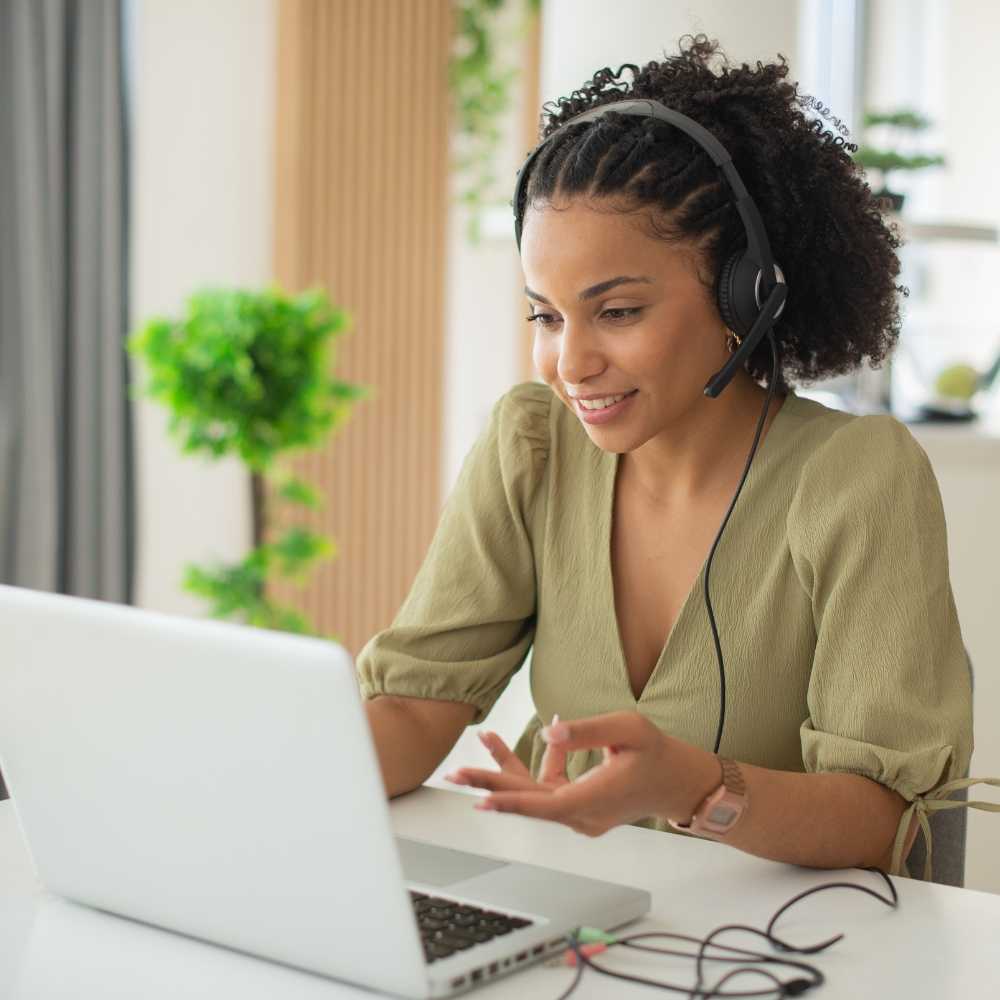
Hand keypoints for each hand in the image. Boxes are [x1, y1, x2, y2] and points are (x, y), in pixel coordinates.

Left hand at [444, 711, 699, 836]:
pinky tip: (507, 743)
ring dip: (505, 770)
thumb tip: (547, 733)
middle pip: (529, 801)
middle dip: (491, 785)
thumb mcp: (628, 728)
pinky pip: (544, 790)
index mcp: (596, 799)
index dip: (512, 802)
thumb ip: (588, 731)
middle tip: (455, 773)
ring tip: (483, 739)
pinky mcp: (576, 807)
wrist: (676, 782)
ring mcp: (579, 815)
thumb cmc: (656, 753)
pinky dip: (527, 768)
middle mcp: (582, 815)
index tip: (483, 801)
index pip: (546, 805)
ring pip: (533, 794)